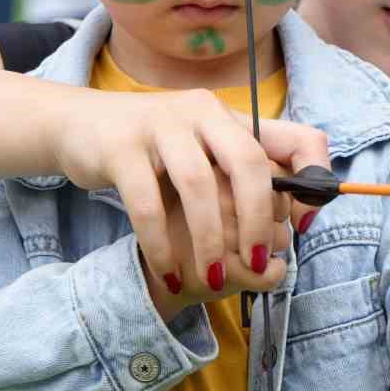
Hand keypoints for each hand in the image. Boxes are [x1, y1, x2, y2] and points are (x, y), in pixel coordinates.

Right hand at [51, 89, 329, 304]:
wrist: (78, 126)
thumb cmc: (152, 150)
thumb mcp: (202, 151)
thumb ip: (246, 175)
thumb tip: (299, 219)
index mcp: (226, 115)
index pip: (291, 138)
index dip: (311, 177)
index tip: (303, 225)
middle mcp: (198, 112)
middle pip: (247, 162)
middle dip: (256, 219)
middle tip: (255, 262)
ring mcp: (157, 126)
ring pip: (197, 186)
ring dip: (209, 239)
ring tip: (212, 278)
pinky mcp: (119, 148)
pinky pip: (147, 203)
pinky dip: (161, 245)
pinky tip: (168, 273)